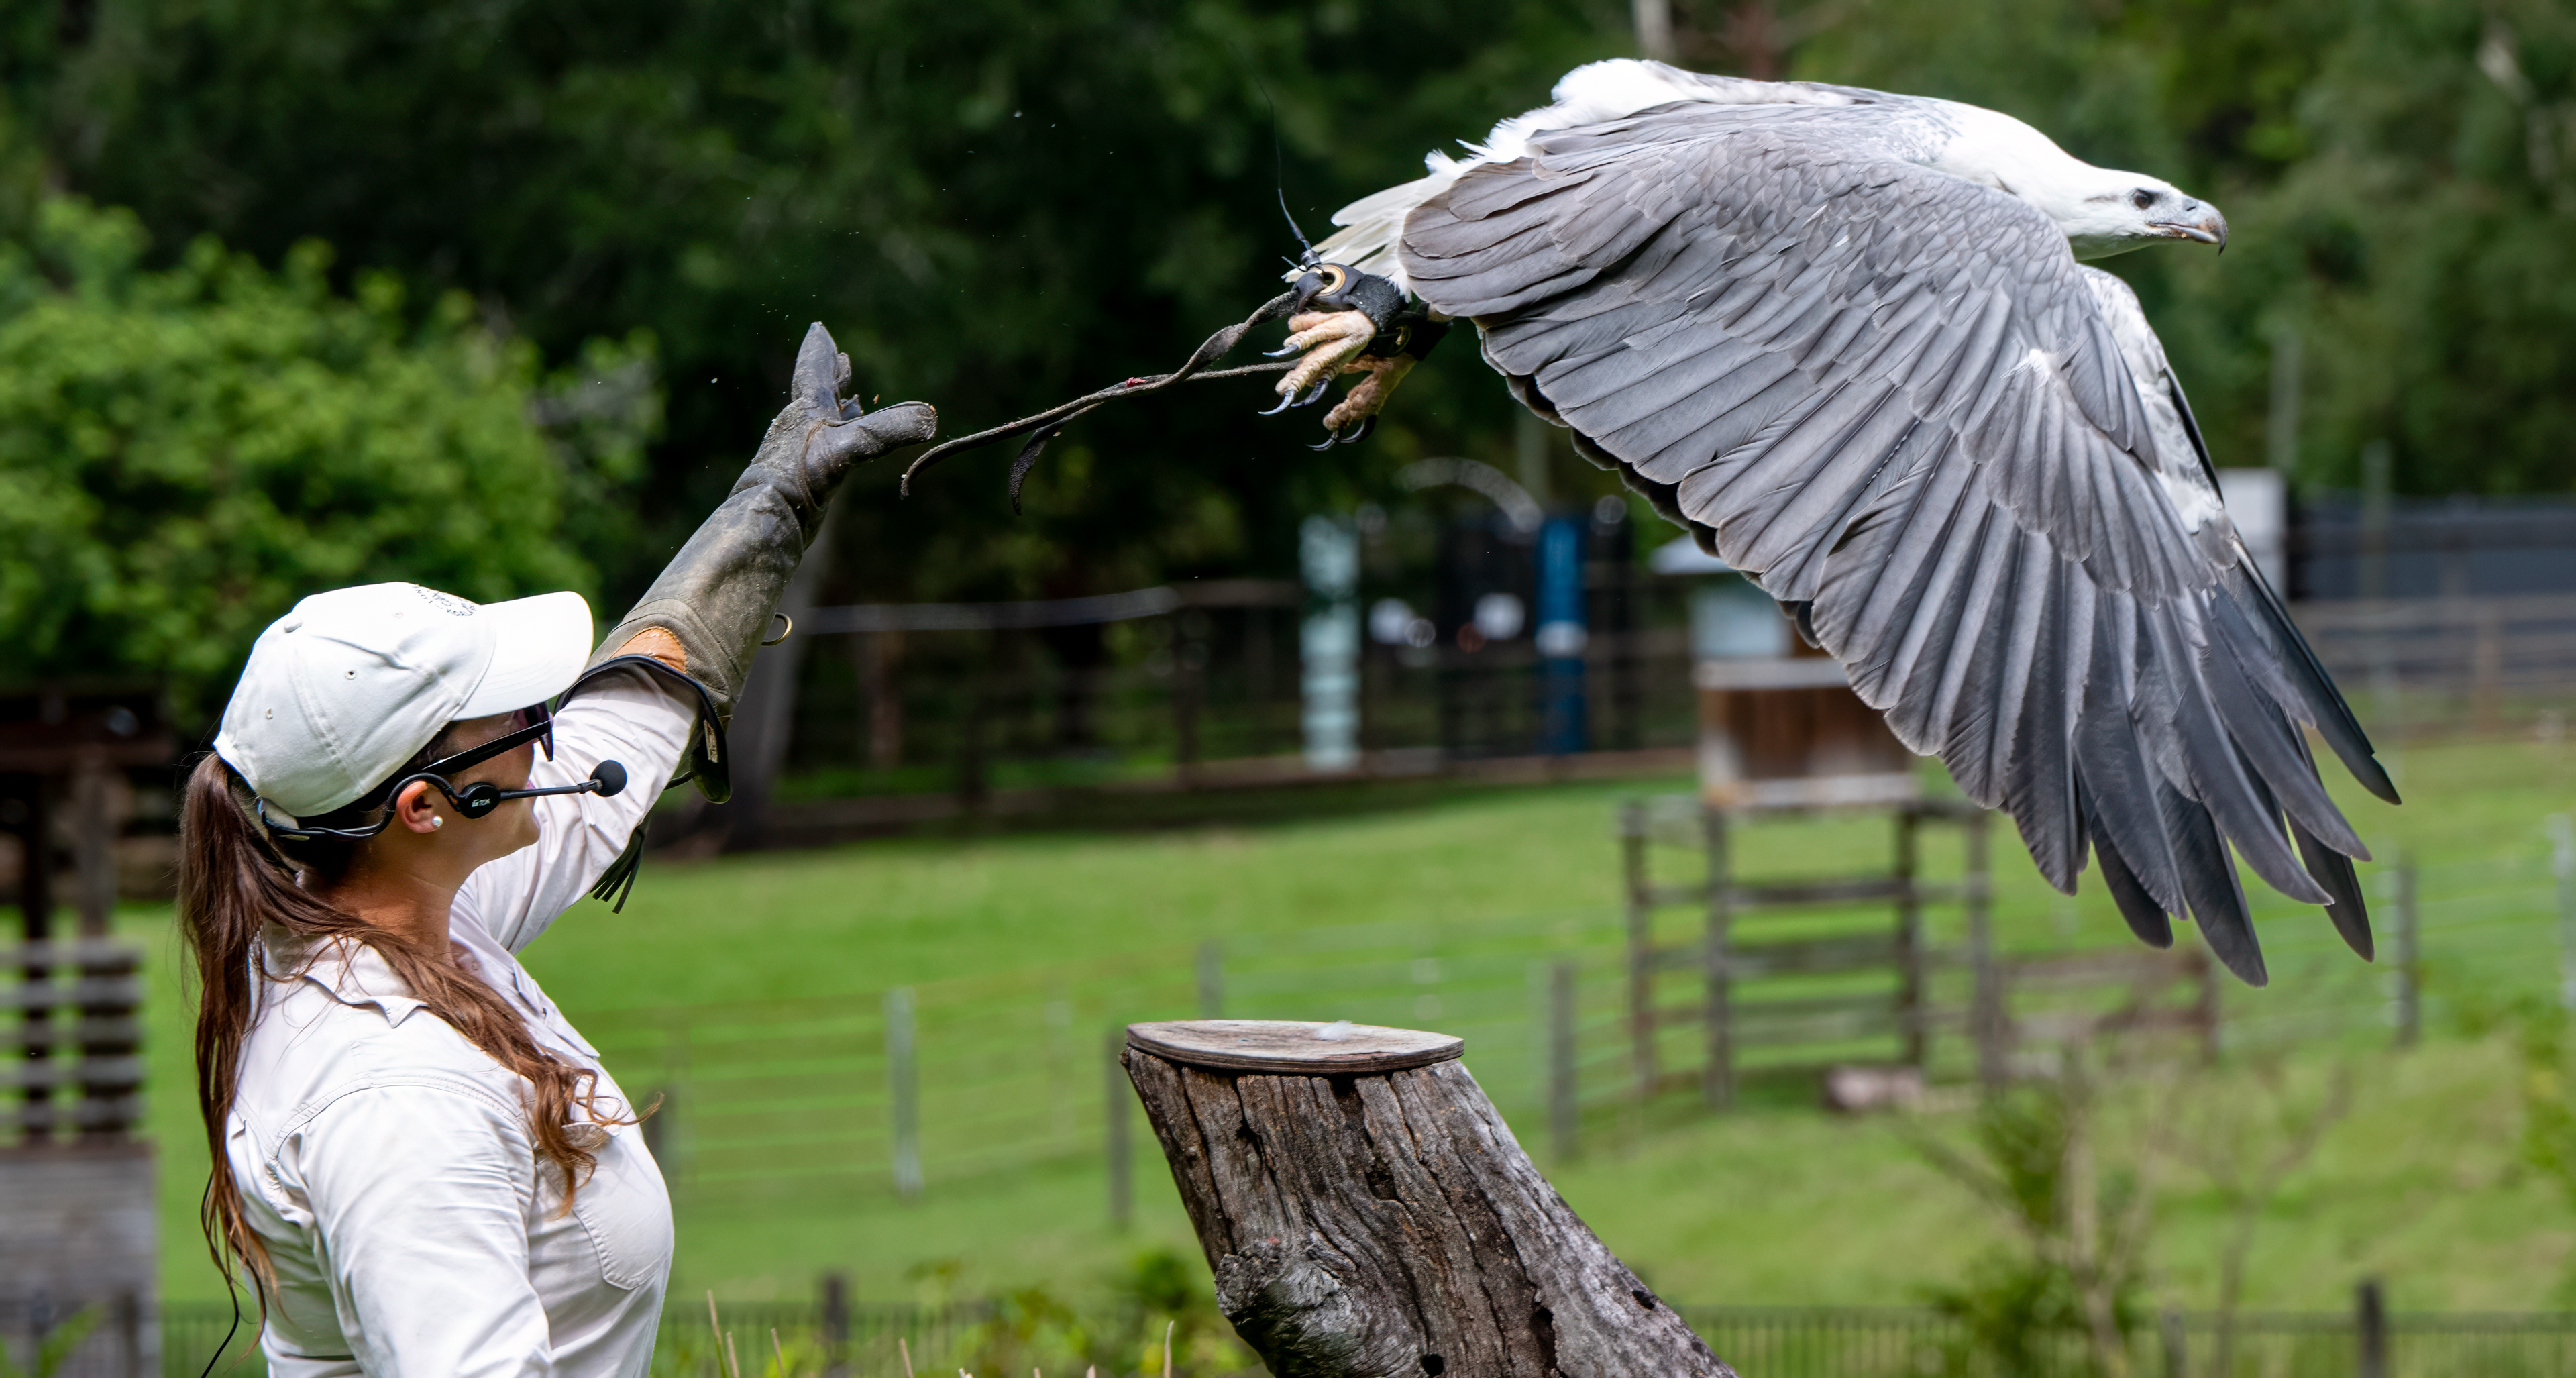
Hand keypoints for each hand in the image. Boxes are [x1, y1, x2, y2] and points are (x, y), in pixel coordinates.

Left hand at [787, 323, 937, 470]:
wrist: (771, 515)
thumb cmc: (799, 476)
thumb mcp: (848, 448)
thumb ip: (887, 431)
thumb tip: (929, 419)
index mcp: (807, 407)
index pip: (814, 368)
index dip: (821, 350)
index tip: (819, 329)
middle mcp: (802, 423)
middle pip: (818, 391)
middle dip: (831, 375)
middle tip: (840, 358)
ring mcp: (801, 448)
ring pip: (823, 419)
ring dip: (837, 407)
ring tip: (851, 399)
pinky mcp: (806, 474)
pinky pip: (826, 446)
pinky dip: (839, 438)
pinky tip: (845, 447)